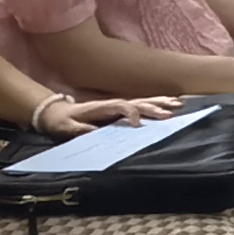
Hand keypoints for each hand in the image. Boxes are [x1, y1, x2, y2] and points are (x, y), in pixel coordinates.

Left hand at [31, 92, 183, 137]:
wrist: (55, 112)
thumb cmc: (61, 121)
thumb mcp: (66, 127)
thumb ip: (80, 130)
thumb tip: (96, 132)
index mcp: (102, 107)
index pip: (122, 106)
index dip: (131, 113)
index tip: (138, 125)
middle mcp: (113, 104)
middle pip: (138, 102)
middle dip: (155, 106)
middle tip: (171, 112)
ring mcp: (117, 106)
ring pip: (143, 102)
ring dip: (161, 102)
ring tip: (179, 104)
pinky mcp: (120, 111)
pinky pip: (142, 106)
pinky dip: (157, 104)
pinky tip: (170, 104)